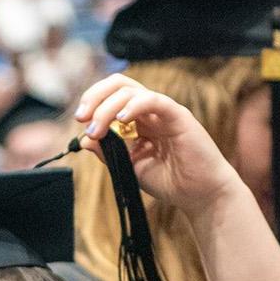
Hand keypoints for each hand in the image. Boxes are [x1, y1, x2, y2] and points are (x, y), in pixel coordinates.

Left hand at [72, 74, 244, 215]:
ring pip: (130, 92)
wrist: (199, 195)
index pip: (111, 96)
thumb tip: (84, 139)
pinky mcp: (178, 116)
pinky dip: (134, 106)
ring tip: (97, 130)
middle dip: (94, 97)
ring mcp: (164, 111)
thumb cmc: (169, 181)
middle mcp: (149, 111)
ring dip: (107, 108)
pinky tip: (121, 120)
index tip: (80, 123)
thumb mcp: (130, 167)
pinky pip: (154, 100)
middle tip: (82, 118)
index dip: (92, 103)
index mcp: (138, 120)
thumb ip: (109, 152)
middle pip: (118, 85)